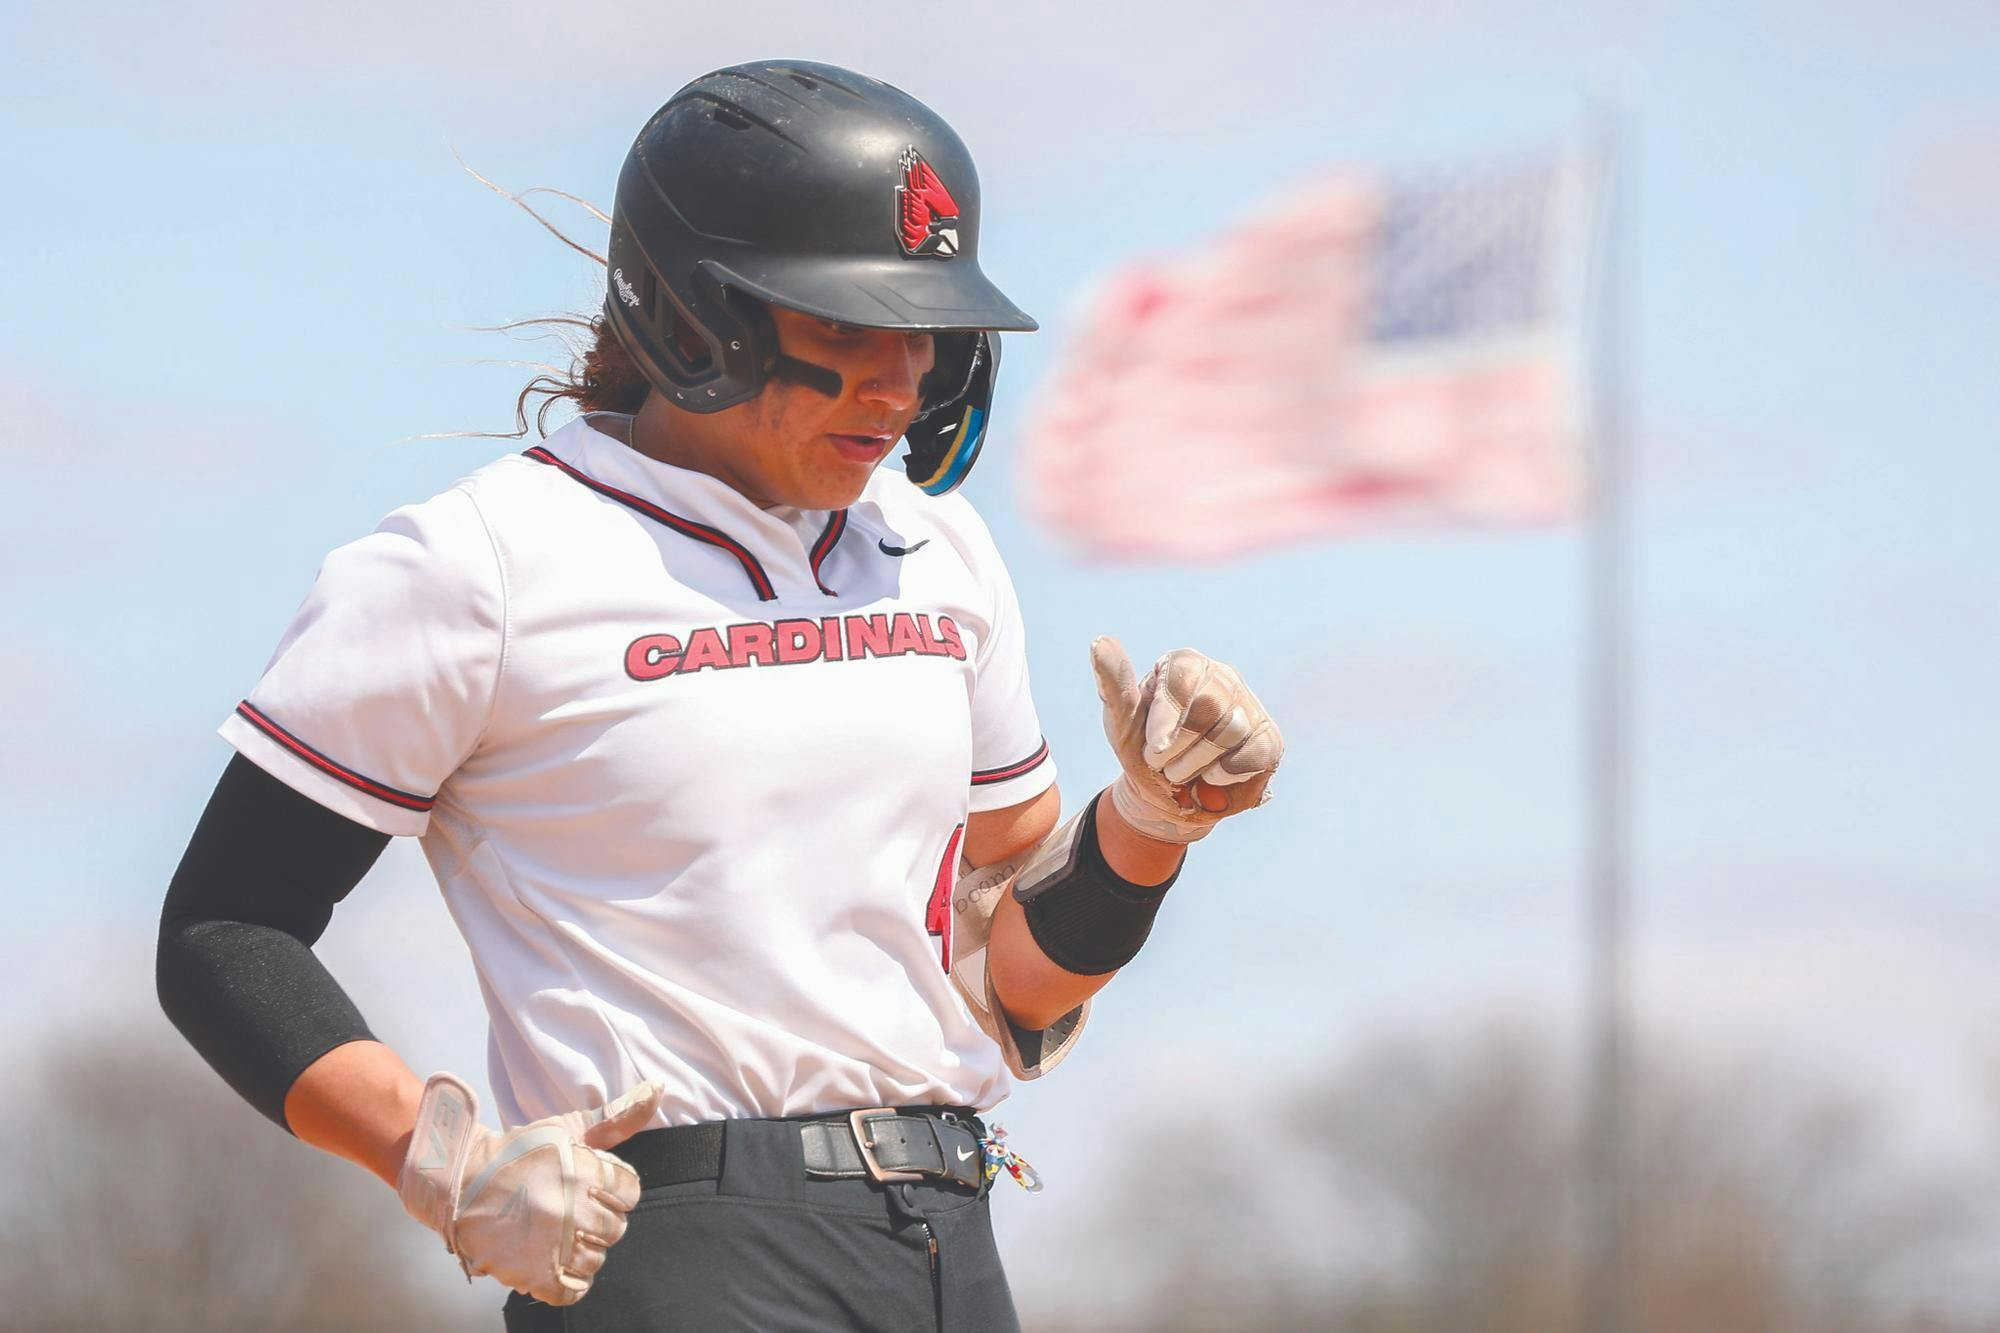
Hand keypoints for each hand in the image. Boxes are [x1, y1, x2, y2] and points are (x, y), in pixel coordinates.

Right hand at [397, 1073, 661, 1306]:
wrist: (460, 1180)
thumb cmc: (518, 1151)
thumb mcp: (567, 1127)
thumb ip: (616, 1117)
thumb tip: (658, 1088)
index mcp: (582, 1171)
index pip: (630, 1191)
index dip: (614, 1189)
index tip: (593, 1187)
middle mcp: (570, 1208)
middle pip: (616, 1227)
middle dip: (599, 1219)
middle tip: (571, 1210)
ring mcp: (552, 1244)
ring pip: (597, 1259)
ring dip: (583, 1250)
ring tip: (560, 1234)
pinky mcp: (532, 1273)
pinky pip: (573, 1291)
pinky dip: (570, 1281)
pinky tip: (556, 1263)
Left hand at [1090, 637, 1283, 843]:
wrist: (1168, 796)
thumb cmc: (1143, 750)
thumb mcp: (1121, 721)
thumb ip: (1113, 683)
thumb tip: (1099, 642)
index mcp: (1184, 664)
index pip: (1184, 677)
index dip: (1168, 718)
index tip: (1154, 751)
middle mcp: (1222, 677)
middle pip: (1210, 704)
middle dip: (1179, 746)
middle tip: (1162, 764)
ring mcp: (1250, 706)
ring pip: (1232, 730)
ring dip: (1197, 764)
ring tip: (1181, 772)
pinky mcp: (1268, 739)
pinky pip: (1252, 755)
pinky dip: (1223, 776)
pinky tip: (1210, 776)